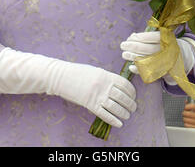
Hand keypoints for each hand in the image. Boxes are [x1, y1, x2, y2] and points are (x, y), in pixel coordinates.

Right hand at [0, 48, 136, 127]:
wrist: (61, 77)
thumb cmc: (78, 73)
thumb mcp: (95, 71)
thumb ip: (107, 78)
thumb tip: (119, 86)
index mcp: (106, 75)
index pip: (125, 84)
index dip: (132, 92)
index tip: (133, 96)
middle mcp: (103, 85)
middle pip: (122, 97)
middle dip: (130, 104)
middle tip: (133, 108)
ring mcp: (96, 95)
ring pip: (116, 107)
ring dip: (124, 113)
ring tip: (127, 115)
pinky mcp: (89, 104)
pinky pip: (104, 114)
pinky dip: (113, 120)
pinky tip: (119, 123)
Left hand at [120, 31, 194, 83]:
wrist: (185, 57)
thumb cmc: (168, 44)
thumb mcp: (162, 37)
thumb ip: (148, 37)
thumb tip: (132, 36)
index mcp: (168, 40)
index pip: (153, 37)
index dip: (141, 37)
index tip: (131, 37)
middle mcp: (168, 51)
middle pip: (148, 49)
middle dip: (133, 47)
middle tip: (123, 45)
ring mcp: (166, 62)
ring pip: (147, 60)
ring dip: (133, 57)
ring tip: (124, 54)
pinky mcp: (164, 72)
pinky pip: (150, 71)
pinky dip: (139, 70)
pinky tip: (131, 66)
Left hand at [183, 103, 194, 129]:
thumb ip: (193, 105)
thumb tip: (186, 101)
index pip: (192, 106)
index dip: (186, 107)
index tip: (185, 108)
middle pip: (186, 113)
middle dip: (184, 113)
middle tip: (185, 113)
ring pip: (186, 120)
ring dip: (185, 119)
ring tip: (187, 119)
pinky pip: (188, 126)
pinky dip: (186, 124)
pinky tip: (189, 123)